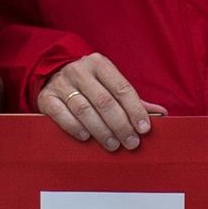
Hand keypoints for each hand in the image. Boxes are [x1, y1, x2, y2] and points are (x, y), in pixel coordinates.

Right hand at [36, 53, 158, 149]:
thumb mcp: (109, 85)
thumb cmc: (89, 85)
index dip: (135, 110)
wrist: (51, 76)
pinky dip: (75, 128)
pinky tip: (86, 138)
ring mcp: (61, 84)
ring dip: (101, 130)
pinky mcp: (46, 98)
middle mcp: (80, 71)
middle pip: (105, 101)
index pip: (122, 88)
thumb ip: (133, 100)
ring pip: (84, 109)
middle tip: (131, 142)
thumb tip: (161, 114)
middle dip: (120, 124)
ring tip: (113, 145)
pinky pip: (61, 115)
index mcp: (100, 64)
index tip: (144, 129)